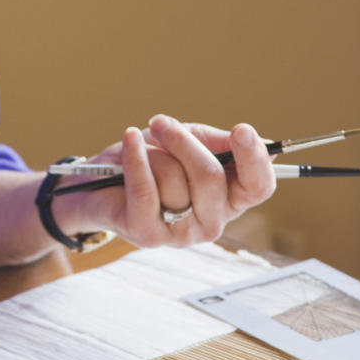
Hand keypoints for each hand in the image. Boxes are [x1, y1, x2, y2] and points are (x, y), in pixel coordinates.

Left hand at [56, 115, 275, 248]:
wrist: (97, 184)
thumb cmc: (149, 162)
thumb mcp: (188, 142)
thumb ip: (219, 143)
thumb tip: (261, 142)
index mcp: (228, 199)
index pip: (258, 187)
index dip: (255, 159)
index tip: (241, 130)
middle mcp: (211, 223)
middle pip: (212, 177)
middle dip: (183, 142)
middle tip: (161, 123)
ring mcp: (181, 234)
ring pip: (176, 181)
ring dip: (153, 155)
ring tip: (138, 153)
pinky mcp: (149, 235)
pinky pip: (147, 190)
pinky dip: (136, 159)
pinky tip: (130, 139)